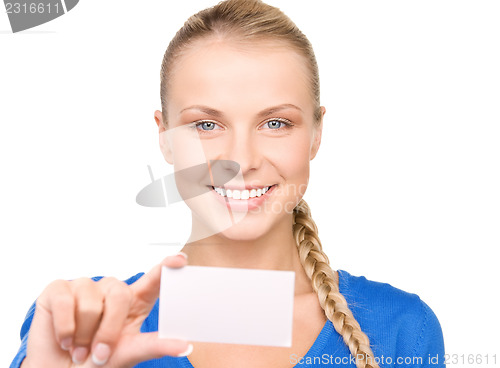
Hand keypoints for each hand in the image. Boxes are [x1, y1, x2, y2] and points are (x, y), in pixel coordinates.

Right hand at [21, 253, 191, 367]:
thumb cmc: (96, 362)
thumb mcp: (129, 353)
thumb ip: (155, 345)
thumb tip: (185, 344)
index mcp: (134, 302)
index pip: (154, 279)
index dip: (166, 266)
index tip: (180, 259)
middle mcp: (111, 290)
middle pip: (120, 295)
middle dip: (108, 330)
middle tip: (99, 353)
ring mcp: (85, 287)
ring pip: (90, 303)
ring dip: (82, 335)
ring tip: (78, 347)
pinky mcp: (59, 289)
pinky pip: (64, 301)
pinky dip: (63, 328)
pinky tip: (64, 338)